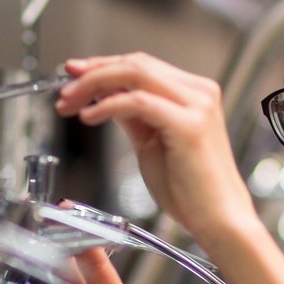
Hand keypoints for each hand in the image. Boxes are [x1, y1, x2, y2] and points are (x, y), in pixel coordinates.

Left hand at [55, 52, 259, 251]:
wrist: (219, 220)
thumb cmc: (189, 191)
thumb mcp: (151, 144)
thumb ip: (132, 117)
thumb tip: (105, 97)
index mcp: (193, 93)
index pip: (140, 65)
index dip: (102, 66)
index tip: (73, 74)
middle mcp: (199, 92)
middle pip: (135, 63)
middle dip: (92, 72)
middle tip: (64, 89)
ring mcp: (197, 105)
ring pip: (135, 73)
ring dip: (95, 84)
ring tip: (70, 102)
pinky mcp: (189, 124)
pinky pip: (138, 102)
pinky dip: (107, 105)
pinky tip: (89, 116)